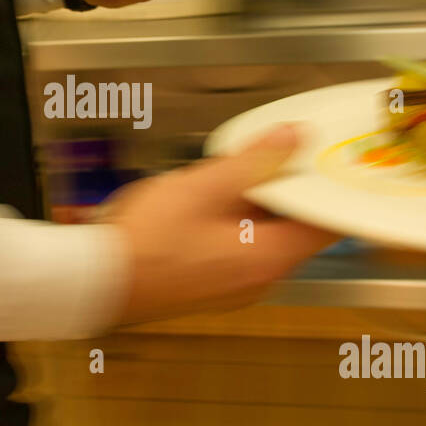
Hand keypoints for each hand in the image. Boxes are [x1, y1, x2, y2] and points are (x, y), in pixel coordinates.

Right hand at [100, 124, 340, 324]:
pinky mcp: (211, 288)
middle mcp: (260, 280)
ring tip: (234, 170)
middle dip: (287, 190)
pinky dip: (236, 223)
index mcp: (268, 258)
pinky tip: (209, 201)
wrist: (94, 283)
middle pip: (295, 231)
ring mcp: (235, 289)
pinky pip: (239, 250)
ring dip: (258, 205)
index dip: (331, 189)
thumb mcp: (204, 186)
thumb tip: (295, 137)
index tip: (330, 158)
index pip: (327, 225)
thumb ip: (254, 161)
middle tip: (278, 151)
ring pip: (264, 239)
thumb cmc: (147, 239)